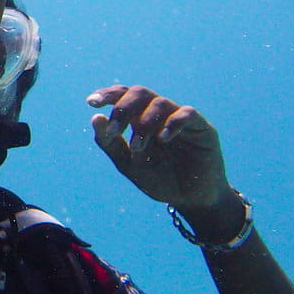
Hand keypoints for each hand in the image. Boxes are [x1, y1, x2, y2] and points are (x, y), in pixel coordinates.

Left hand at [87, 85, 230, 214]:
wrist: (189, 200)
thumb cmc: (159, 179)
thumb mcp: (128, 164)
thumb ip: (110, 143)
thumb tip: (95, 117)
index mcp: (139, 118)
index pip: (123, 95)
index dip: (108, 94)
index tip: (91, 102)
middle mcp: (159, 114)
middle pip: (140, 93)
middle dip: (123, 108)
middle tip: (115, 130)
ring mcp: (181, 119)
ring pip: (160, 103)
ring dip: (144, 123)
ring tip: (137, 146)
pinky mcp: (202, 129)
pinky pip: (187, 114)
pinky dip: (172, 123)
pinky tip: (162, 139)